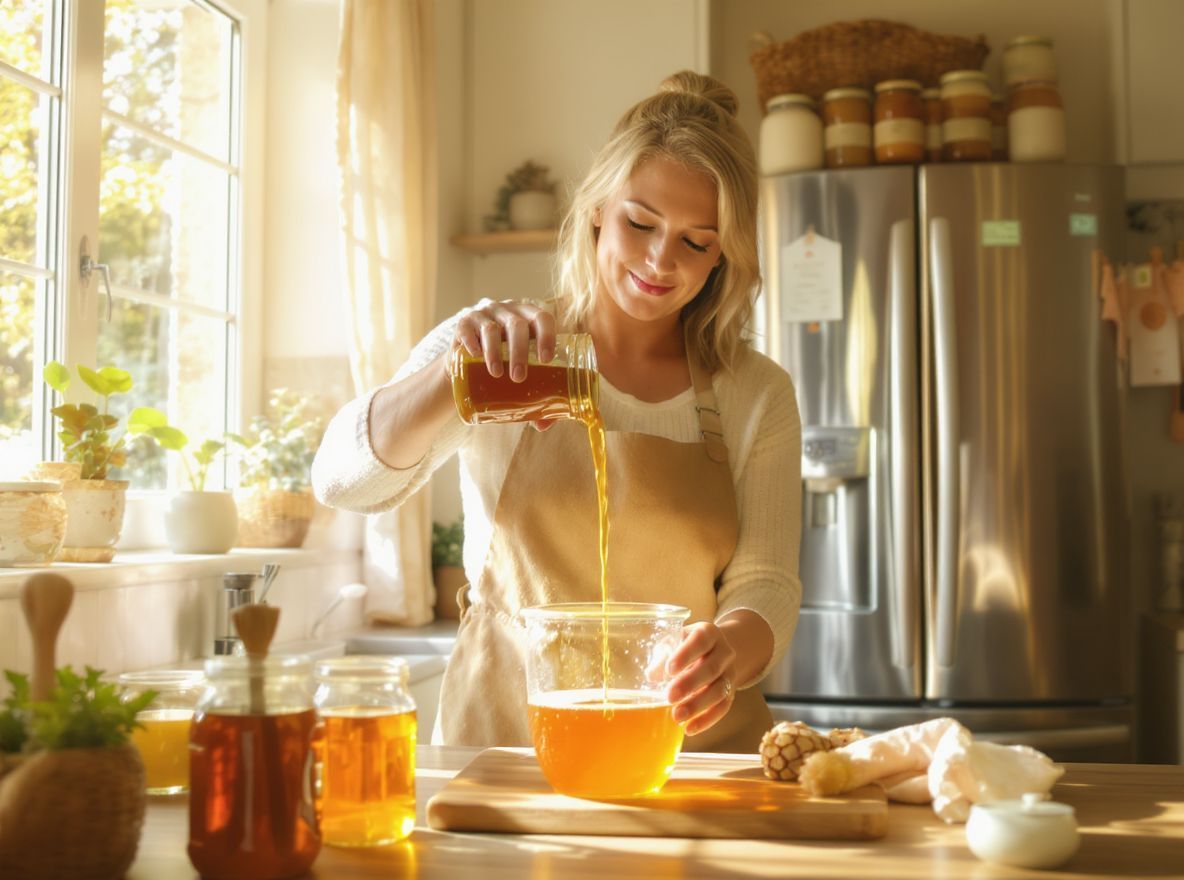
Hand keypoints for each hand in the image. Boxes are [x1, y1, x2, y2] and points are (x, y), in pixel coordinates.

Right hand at [453, 299, 555, 381]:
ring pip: (491, 329)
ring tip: (497, 374)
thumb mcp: (521, 363)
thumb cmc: (504, 360)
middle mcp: (506, 310)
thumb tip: (545, 420)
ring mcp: (483, 314)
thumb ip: (535, 385)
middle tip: (519, 377)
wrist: (467, 356)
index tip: (545, 360)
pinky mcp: (463, 322)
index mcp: (526, 316)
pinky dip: (472, 343)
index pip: (542, 317)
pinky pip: (467, 329)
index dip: (546, 336)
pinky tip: (476, 356)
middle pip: (516, 325)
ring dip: (495, 353)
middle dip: (519, 352)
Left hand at [665, 621, 736, 736]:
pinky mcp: (731, 692)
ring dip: (698, 705)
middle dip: (690, 684)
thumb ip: (662, 656)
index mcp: (708, 633)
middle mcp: (724, 651)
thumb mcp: (673, 642)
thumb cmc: (685, 646)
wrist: (715, 651)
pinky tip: (690, 728)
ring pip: (720, 690)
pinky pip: (723, 707)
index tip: (669, 670)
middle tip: (669, 697)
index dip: (686, 655)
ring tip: (677, 716)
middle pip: (711, 668)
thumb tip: (651, 675)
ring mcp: (730, 672)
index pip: (700, 641)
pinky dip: (707, 720)